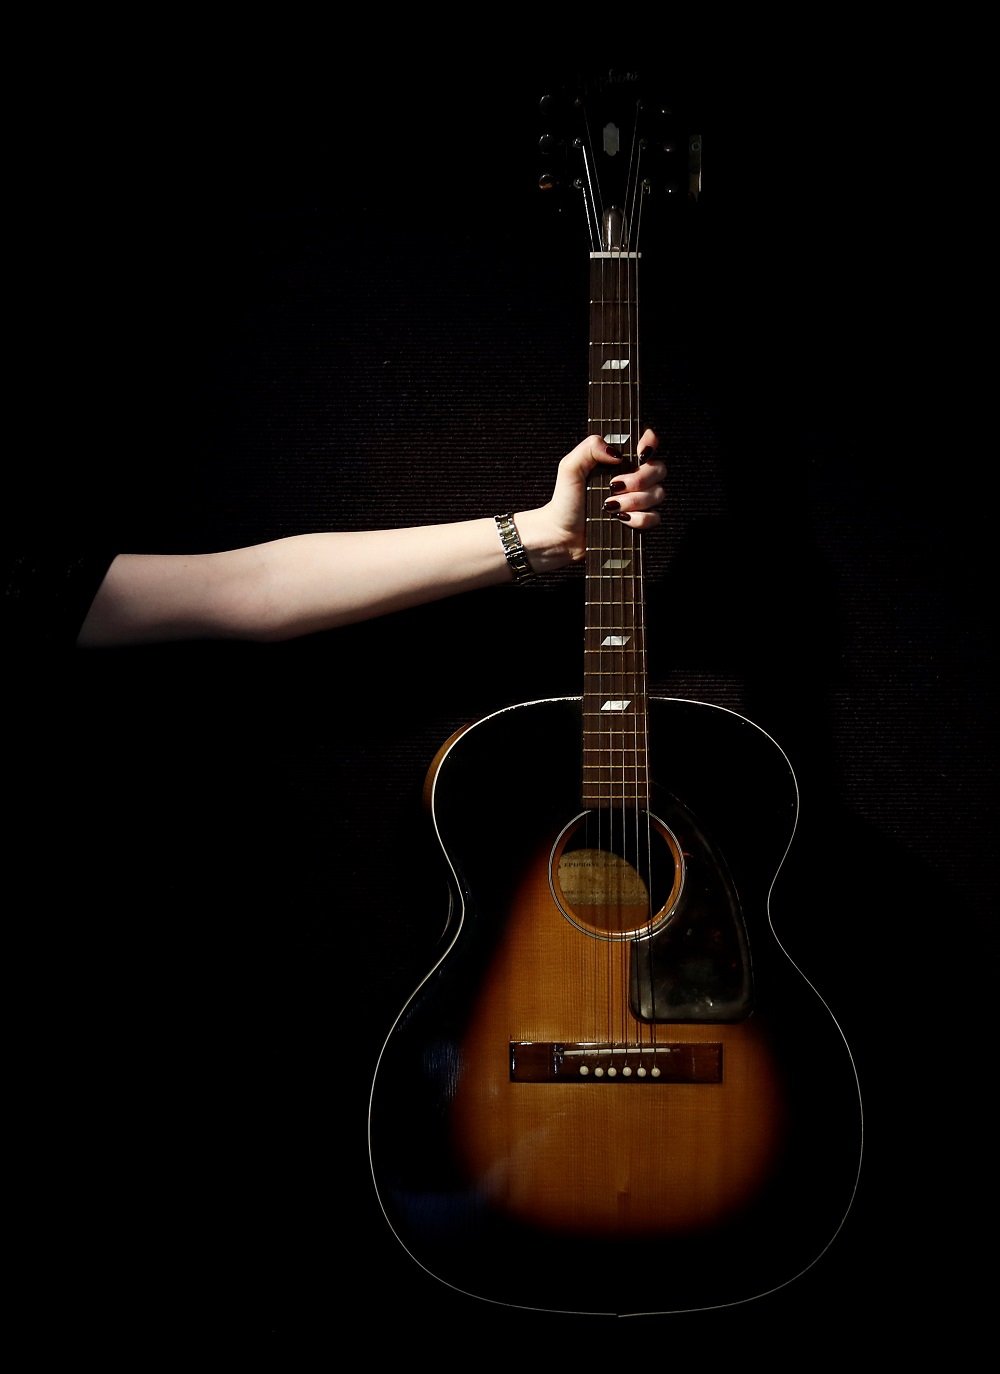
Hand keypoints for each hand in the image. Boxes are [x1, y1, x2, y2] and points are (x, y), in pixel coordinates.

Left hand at [517, 429, 664, 570]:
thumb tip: (616, 452)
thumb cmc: (565, 501)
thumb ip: (590, 447)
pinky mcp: (640, 521)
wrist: (563, 534)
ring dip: (634, 501)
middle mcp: (632, 477)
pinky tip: (621, 520)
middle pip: (659, 468)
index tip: (639, 453)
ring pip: (658, 494)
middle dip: (639, 479)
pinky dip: (639, 519)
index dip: (650, 442)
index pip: (646, 441)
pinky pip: (655, 517)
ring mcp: (638, 500)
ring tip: (610, 506)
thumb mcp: (570, 467)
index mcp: (618, 460)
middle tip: (615, 486)